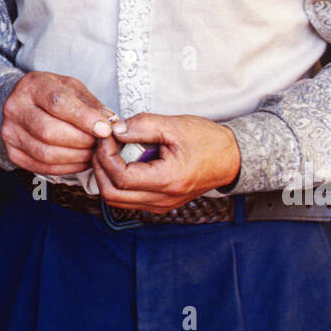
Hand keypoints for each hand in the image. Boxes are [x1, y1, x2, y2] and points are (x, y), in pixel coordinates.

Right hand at [1, 71, 117, 175]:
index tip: (105, 129)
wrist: (24, 103)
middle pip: (50, 132)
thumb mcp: (73, 89)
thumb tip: (111, 124)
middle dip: (81, 141)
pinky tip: (81, 161)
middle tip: (101, 143)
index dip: (84, 118)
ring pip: (46, 153)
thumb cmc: (53, 94)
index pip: (58, 103)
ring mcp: (10, 132)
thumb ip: (91, 105)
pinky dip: (67, 168)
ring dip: (77, 157)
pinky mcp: (13, 153)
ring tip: (93, 152)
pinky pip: (43, 167)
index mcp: (32, 86)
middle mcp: (15, 108)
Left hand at [92, 112, 240, 213]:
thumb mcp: (174, 125)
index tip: (107, 136)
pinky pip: (128, 198)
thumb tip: (115, 130)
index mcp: (167, 180)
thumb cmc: (208, 141)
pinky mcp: (159, 203)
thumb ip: (142, 126)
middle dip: (100, 167)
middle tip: (104, 144)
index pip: (120, 177)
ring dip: (107, 176)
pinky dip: (118, 181)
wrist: (230, 158)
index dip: (106, 156)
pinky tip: (124, 161)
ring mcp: (160, 205)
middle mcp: (162, 199)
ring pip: (117, 200)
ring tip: (113, 151)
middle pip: (112, 195)